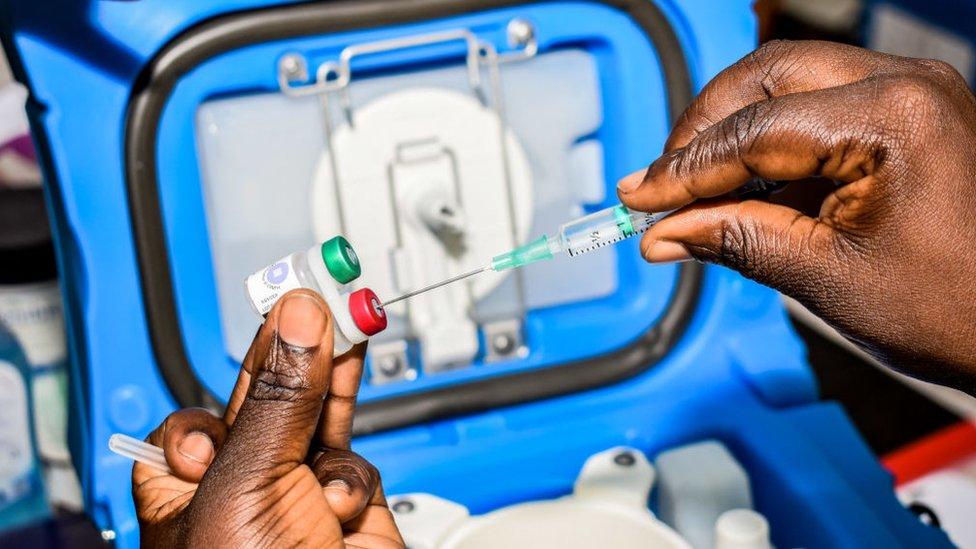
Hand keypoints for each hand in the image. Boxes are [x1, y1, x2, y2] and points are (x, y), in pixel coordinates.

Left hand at [132, 289, 403, 547]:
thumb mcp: (247, 483)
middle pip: (272, 401)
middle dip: (301, 352)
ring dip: (336, 383)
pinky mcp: (345, 508)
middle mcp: (238, 487)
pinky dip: (353, 481)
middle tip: (328, 294)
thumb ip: (279, 401)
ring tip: (354, 327)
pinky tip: (338, 502)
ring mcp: (295, 496)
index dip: (246, 362)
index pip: (209, 403)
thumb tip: (299, 322)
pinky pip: (355, 467)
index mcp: (184, 488)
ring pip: (320, 421)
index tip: (284, 307)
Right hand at [618, 40, 975, 391]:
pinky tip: (746, 189)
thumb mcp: (826, 277)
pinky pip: (818, 106)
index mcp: (891, 118)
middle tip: (664, 184)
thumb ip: (735, 240)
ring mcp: (911, 94)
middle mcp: (905, 85)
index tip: (640, 197)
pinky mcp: (909, 113)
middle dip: (704, 130)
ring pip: (787, 82)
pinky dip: (771, 143)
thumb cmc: (959, 309)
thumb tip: (664, 232)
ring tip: (698, 190)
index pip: (753, 130)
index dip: (684, 169)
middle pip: (764, 76)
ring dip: (734, 131)